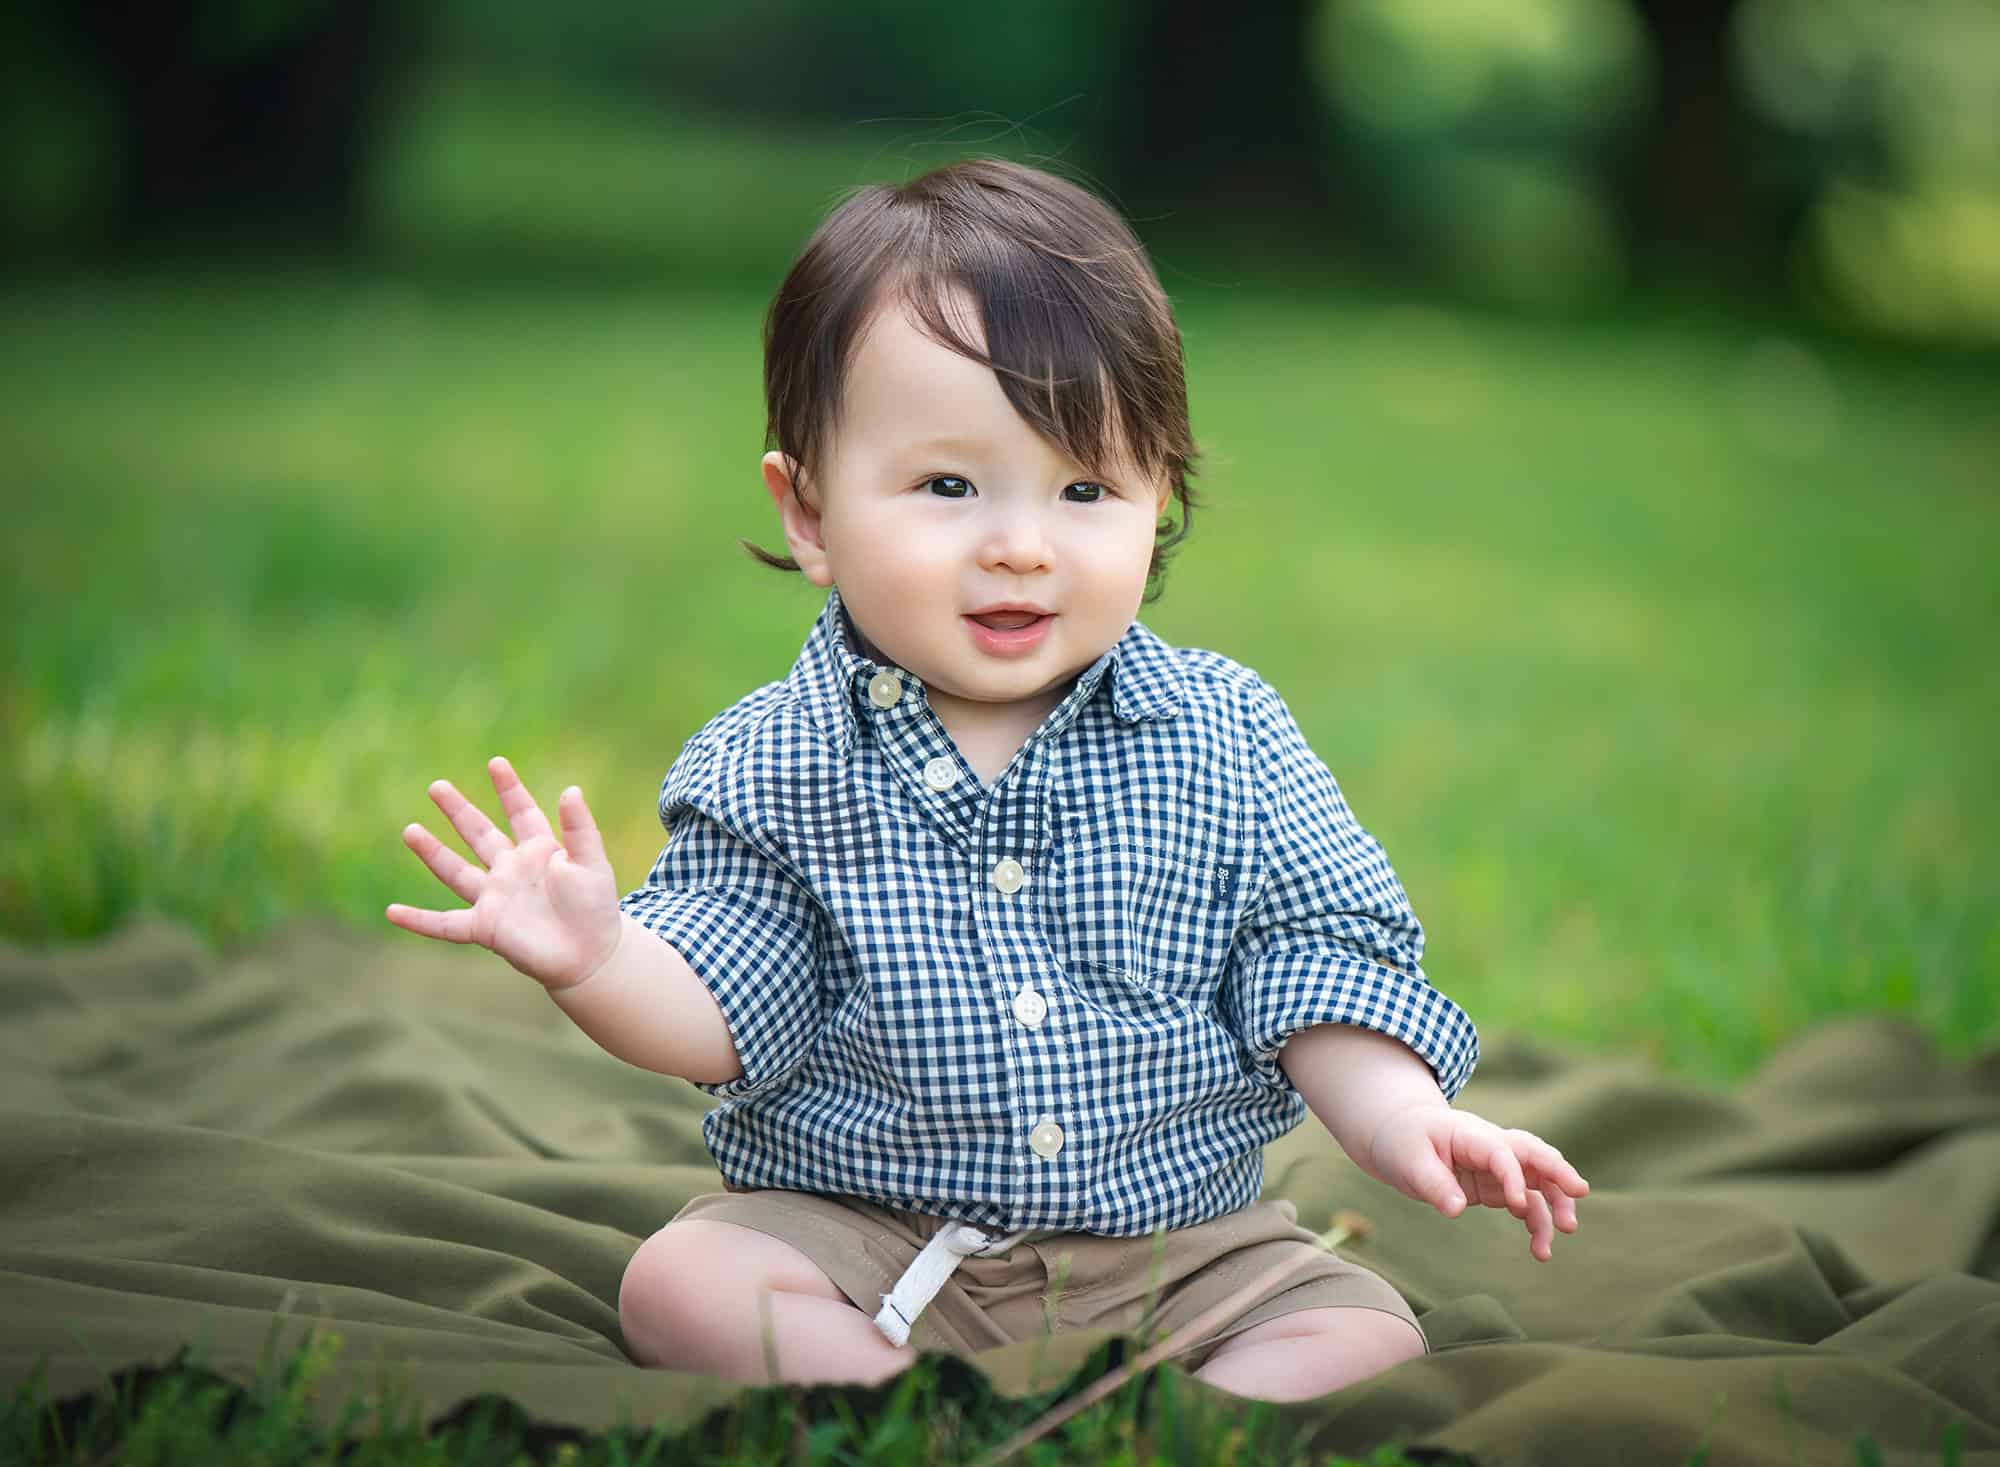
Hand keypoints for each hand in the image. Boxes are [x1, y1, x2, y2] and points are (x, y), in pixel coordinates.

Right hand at [385, 755, 622, 990]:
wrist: (591, 956)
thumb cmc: (596, 908)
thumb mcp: (591, 863)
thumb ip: (579, 830)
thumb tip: (571, 790)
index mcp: (539, 851)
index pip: (521, 812)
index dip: (509, 789)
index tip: (496, 763)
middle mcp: (511, 871)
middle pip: (479, 834)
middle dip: (459, 811)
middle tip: (436, 786)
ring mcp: (495, 898)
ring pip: (456, 872)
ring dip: (432, 853)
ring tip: (409, 831)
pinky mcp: (485, 928)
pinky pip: (445, 925)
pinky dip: (418, 921)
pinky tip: (392, 912)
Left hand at [1368, 1105, 1588, 1260]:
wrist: (1398, 1135)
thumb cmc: (1403, 1141)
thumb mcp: (1408, 1160)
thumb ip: (1433, 1184)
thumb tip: (1456, 1210)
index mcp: (1470, 1133)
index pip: (1501, 1151)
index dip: (1512, 1175)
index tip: (1516, 1204)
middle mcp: (1491, 1147)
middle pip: (1534, 1154)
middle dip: (1558, 1172)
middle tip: (1580, 1193)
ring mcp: (1497, 1167)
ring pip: (1538, 1181)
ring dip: (1555, 1205)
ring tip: (1564, 1233)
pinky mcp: (1497, 1187)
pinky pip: (1526, 1203)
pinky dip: (1537, 1223)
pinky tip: (1540, 1249)